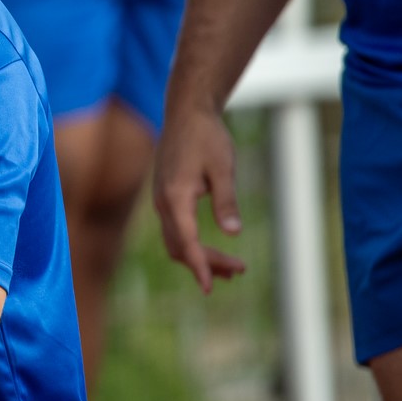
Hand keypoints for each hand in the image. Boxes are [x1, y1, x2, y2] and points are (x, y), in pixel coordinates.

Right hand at [153, 105, 246, 293]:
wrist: (185, 113)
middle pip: (180, 247)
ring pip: (175, 240)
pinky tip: (212, 246)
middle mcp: (162, 203)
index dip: (199, 266)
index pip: (187, 242)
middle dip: (207, 263)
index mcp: (174, 198)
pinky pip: (175, 229)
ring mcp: (161, 200)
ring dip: (200, 256)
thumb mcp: (223, 167)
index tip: (210, 287)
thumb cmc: (206, 137)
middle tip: (239, 271)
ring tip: (232, 269)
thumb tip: (233, 233)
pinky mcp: (165, 196)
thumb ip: (226, 201)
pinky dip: (193, 243)